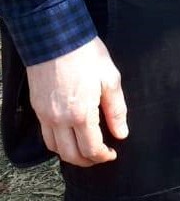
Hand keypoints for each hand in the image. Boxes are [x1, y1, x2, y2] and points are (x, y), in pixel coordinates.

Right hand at [27, 37, 127, 166]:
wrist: (56, 39)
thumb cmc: (86, 55)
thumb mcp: (110, 78)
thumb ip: (116, 109)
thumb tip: (121, 133)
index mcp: (81, 114)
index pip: (91, 148)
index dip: (103, 156)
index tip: (112, 153)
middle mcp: (59, 120)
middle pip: (71, 155)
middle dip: (88, 161)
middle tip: (101, 156)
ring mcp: (45, 116)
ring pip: (56, 149)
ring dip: (71, 155)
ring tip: (87, 149)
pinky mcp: (38, 109)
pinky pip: (46, 136)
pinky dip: (58, 144)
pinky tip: (70, 136)